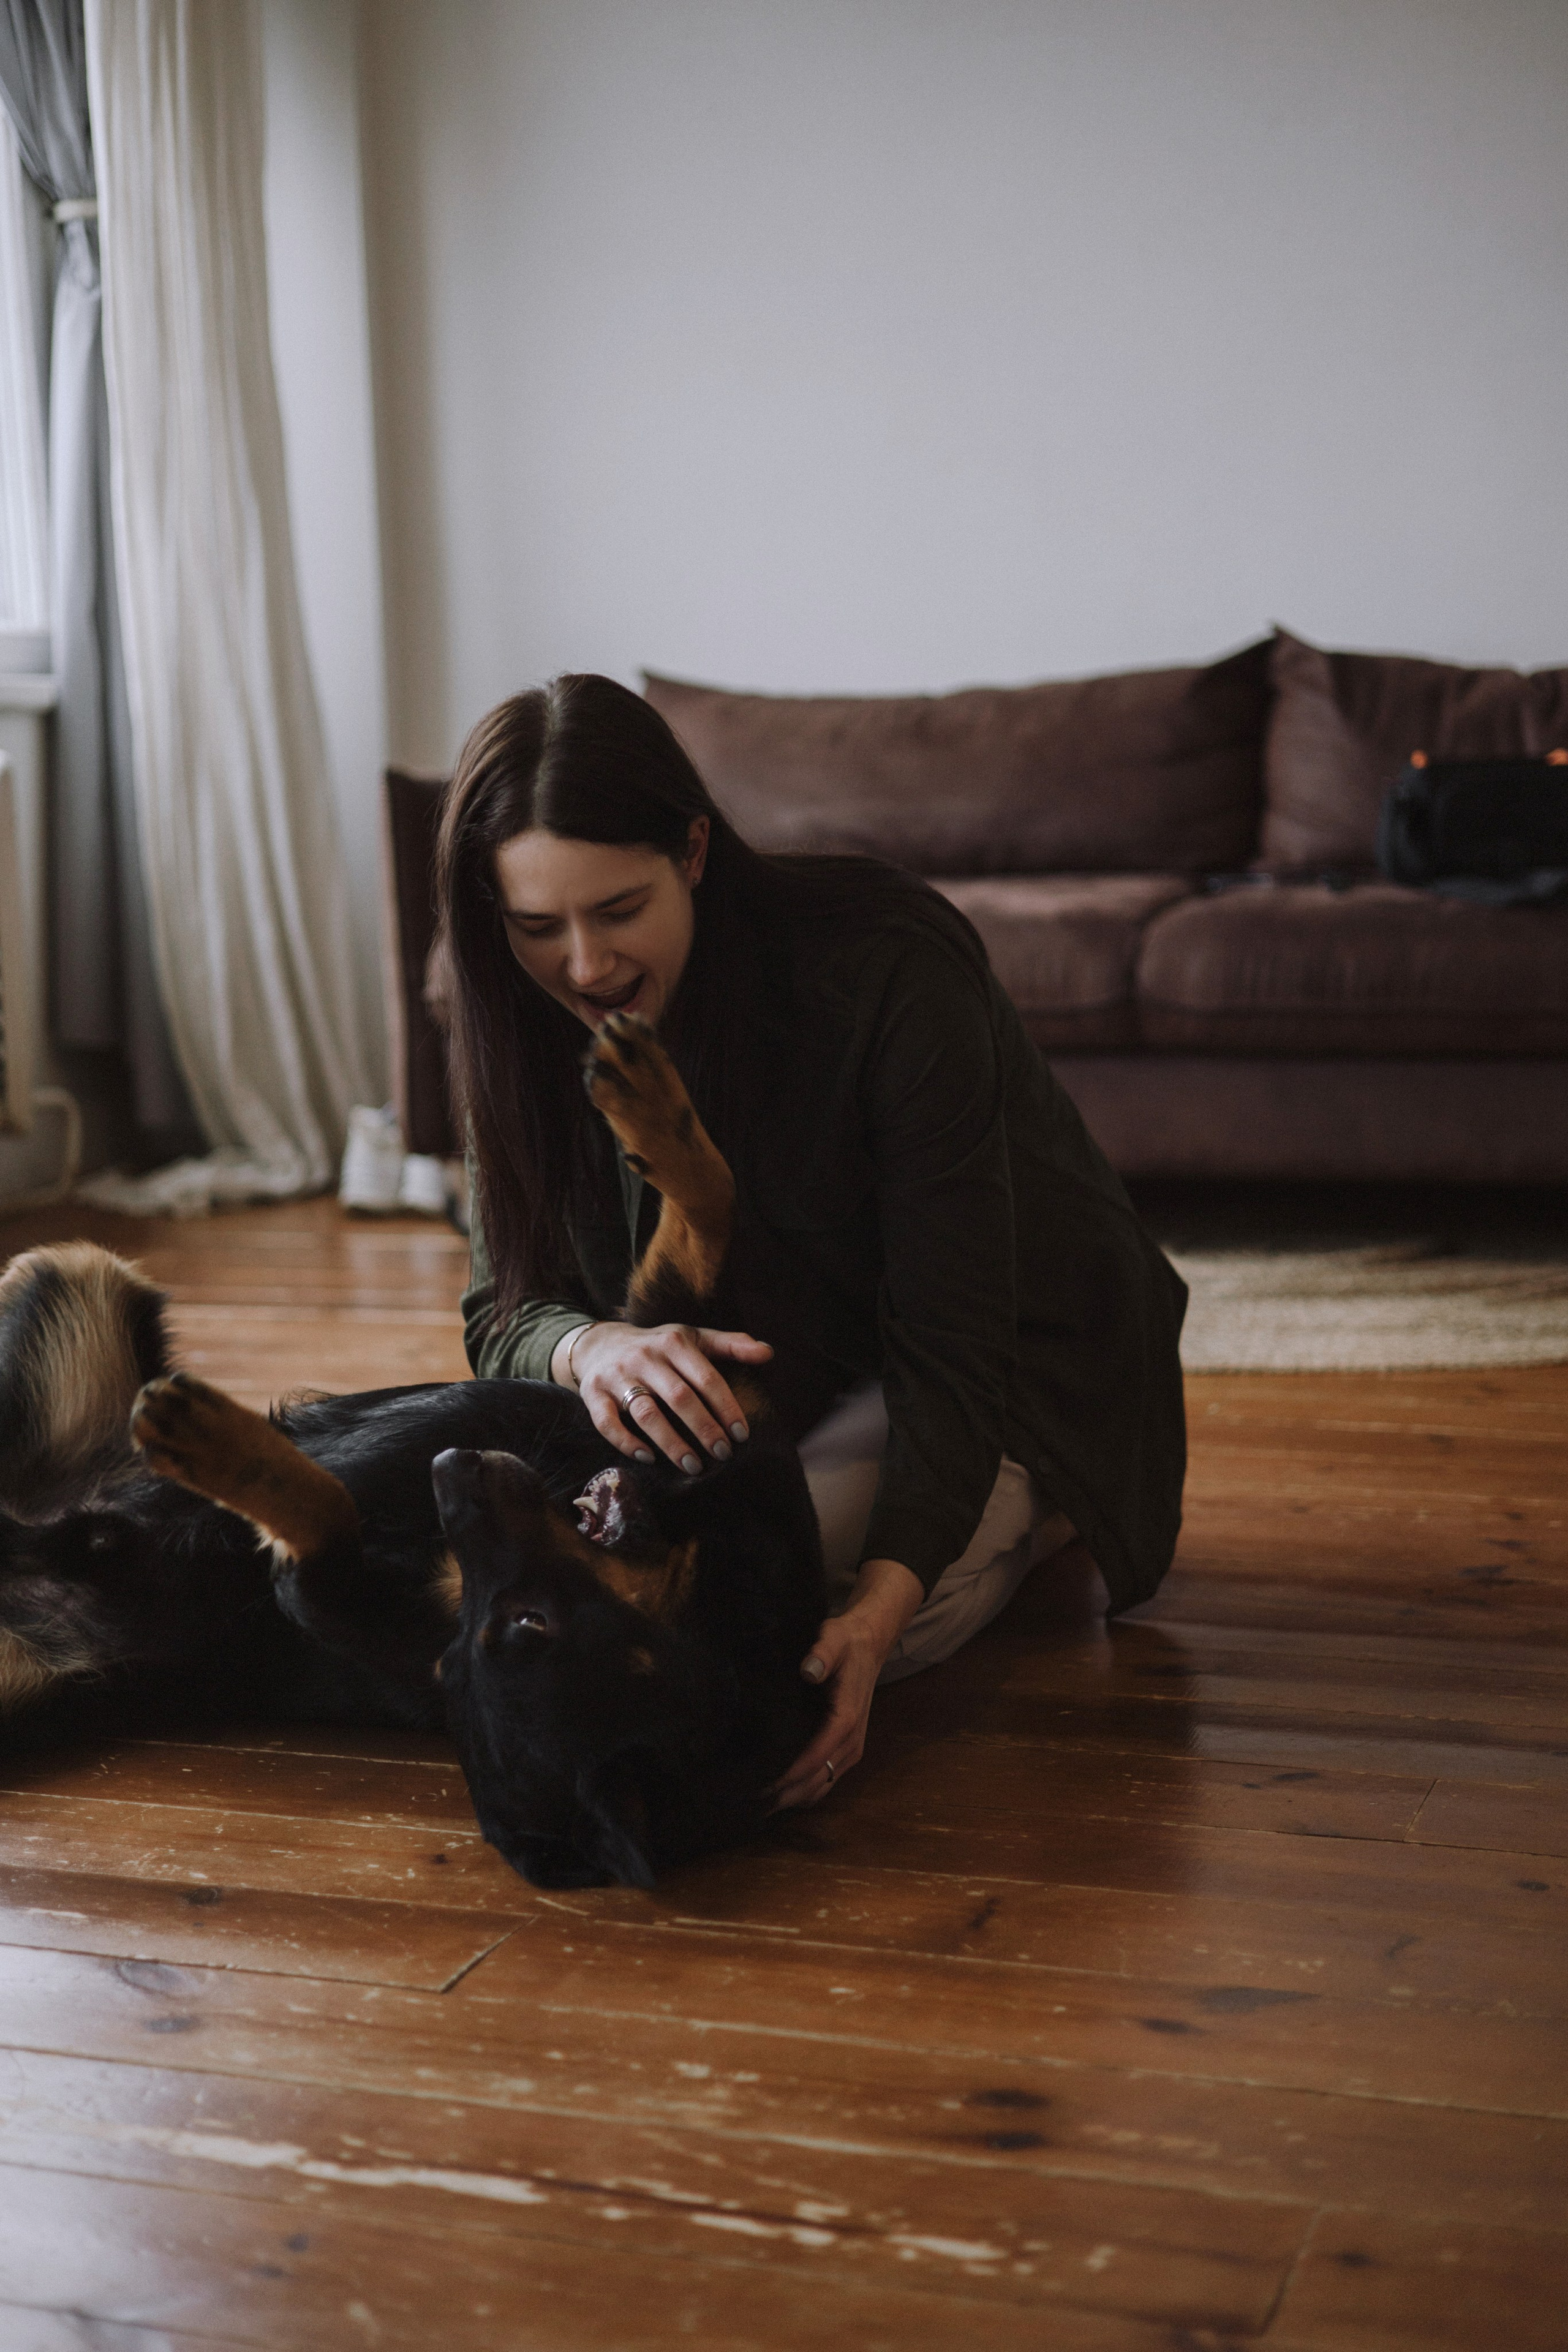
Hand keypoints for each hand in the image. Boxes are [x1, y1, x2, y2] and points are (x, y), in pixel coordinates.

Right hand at [560, 1320, 773, 1473]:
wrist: (599, 1343)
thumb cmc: (658, 1347)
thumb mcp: (693, 1338)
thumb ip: (731, 1344)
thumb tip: (768, 1353)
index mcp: (674, 1342)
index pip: (706, 1378)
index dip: (726, 1407)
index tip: (741, 1435)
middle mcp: (645, 1357)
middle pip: (679, 1397)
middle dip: (704, 1429)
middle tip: (722, 1454)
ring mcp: (617, 1376)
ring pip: (645, 1413)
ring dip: (671, 1443)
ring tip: (693, 1465)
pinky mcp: (593, 1394)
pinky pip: (607, 1422)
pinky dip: (626, 1442)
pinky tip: (648, 1458)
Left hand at [771, 1557, 923, 1808]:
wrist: (868, 1645)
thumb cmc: (845, 1642)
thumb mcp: (833, 1638)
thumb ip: (822, 1653)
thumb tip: (808, 1671)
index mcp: (846, 1719)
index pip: (815, 1757)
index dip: (788, 1775)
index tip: (761, 1786)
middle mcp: (851, 1741)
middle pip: (817, 1781)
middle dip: (786, 1795)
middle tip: (749, 1802)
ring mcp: (850, 1749)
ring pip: (821, 1786)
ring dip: (793, 1797)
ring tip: (759, 1803)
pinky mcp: (847, 1750)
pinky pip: (825, 1780)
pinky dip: (805, 1791)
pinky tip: (780, 1792)